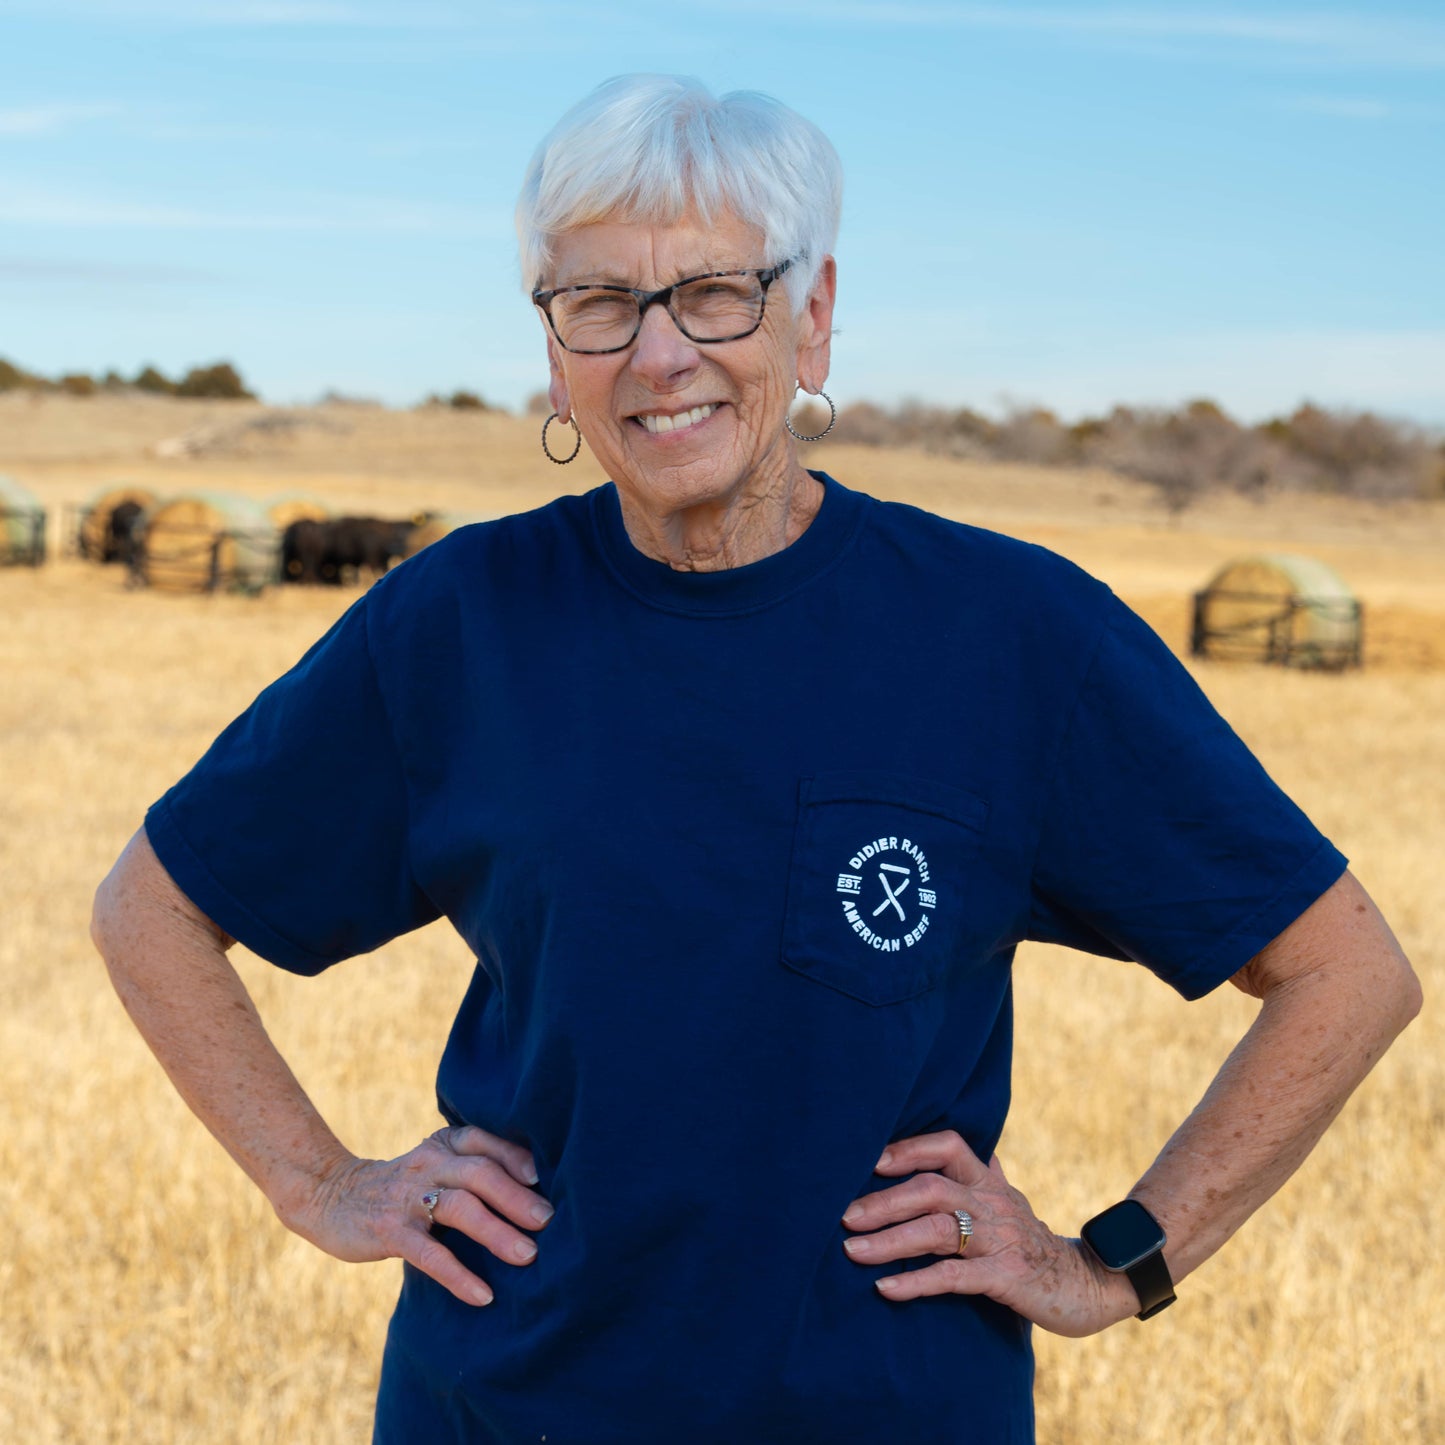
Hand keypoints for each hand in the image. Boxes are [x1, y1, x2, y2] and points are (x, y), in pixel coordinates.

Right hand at [283, 1125, 552, 1307]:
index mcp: (443, 1144)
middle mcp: (428, 1163)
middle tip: (547, 1222)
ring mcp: (407, 1197)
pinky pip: (429, 1254)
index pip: (485, 1142)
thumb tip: (537, 1192)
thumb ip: (473, 1168)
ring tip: (527, 1256)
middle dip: (516, 1198)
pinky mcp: (389, 1231)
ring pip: (459, 1208)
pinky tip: (483, 1295)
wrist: (330, 1196)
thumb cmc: (404, 1185)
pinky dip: (459, 1275)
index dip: (516, 1157)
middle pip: (479, 1173)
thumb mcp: (435, 1164)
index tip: (544, 1179)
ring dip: (497, 1232)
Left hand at [840, 1130, 1134, 1336]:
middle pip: (930, 1189)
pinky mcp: (1006, 1277)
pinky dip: (916, 1282)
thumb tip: (977, 1147)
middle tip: (843, 1215)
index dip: (908, 1148)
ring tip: (851, 1250)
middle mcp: (992, 1203)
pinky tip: (886, 1288)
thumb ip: (986, 1175)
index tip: (868, 1159)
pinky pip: (954, 1277)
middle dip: (883, 1200)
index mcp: (989, 1181)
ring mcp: (1000, 1240)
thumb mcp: (1010, 1202)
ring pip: (937, 1231)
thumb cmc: (1035, 1242)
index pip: (948, 1146)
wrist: (1089, 1284)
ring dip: (889, 1240)